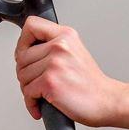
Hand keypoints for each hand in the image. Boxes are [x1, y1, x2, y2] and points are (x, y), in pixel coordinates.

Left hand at [14, 16, 128, 129]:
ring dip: (29, 89)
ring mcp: (54, 63)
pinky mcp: (50, 82)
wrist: (107, 100)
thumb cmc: (91, 83)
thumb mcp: (75, 52)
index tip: (27, 53)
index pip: (31, 25)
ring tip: (44, 92)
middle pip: (21, 56)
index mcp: (66, 35)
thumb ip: (53, 46)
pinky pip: (27, 92)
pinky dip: (31, 103)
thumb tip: (26, 51)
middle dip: (25, 72)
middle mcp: (60, 46)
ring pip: (22, 75)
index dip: (23, 41)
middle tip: (38, 81)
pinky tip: (42, 104)